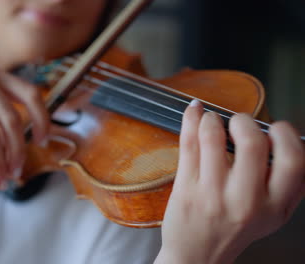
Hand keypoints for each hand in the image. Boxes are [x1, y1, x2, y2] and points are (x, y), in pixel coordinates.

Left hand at [155, 100, 304, 263]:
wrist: (196, 256)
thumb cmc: (233, 231)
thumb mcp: (271, 216)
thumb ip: (286, 186)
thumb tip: (290, 142)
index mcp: (275, 206)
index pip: (293, 160)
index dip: (285, 135)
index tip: (275, 128)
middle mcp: (245, 200)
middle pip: (252, 142)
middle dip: (245, 121)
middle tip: (239, 122)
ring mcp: (212, 194)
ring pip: (213, 138)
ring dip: (212, 119)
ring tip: (212, 119)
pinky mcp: (186, 189)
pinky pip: (188, 144)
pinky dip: (191, 120)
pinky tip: (194, 112)